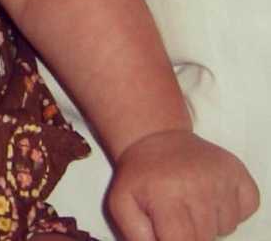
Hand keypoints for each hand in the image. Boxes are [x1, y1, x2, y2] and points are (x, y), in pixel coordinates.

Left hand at [107, 130, 259, 240]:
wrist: (153, 137)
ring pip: (226, 227)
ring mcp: (220, 177)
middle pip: (205, 239)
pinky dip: (232, 209)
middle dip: (191, 234)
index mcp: (166, 194)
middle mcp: (197, 184)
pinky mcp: (237, 172)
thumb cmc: (140, 175)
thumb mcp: (122, 203)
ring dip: (210, 222)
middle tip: (177, 214)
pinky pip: (246, 208)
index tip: (170, 232)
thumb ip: (135, 235)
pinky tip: (210, 194)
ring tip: (190, 200)